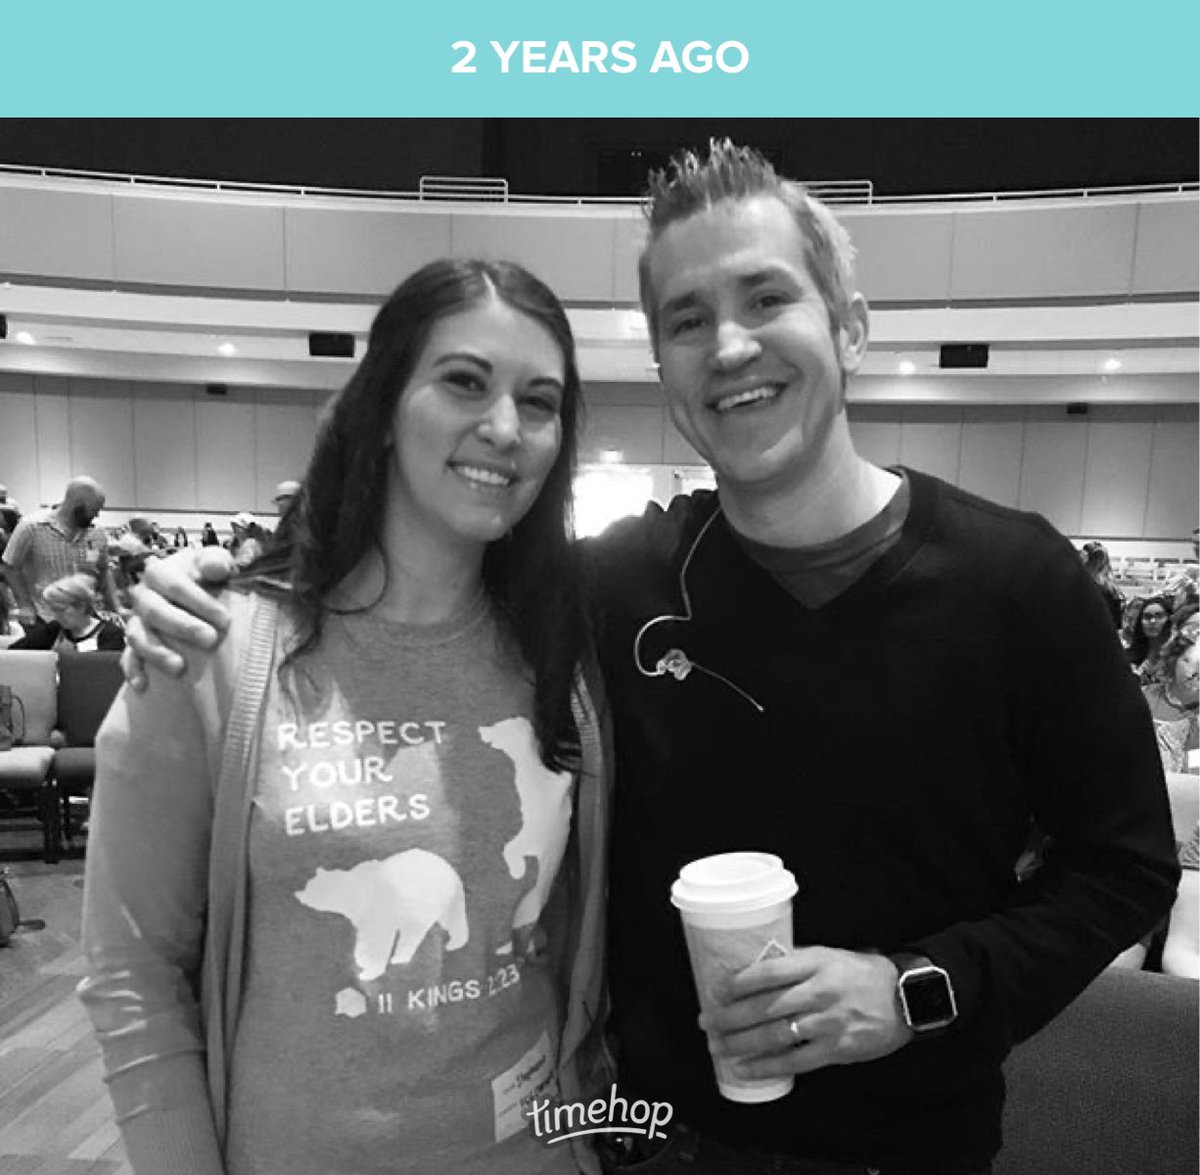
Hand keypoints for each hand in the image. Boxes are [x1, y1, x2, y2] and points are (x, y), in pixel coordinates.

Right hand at [121, 547, 234, 690]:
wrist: (197, 588)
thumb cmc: (208, 575)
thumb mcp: (215, 561)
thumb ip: (217, 561)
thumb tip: (217, 567)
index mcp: (160, 572)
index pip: (174, 585)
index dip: (199, 602)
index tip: (226, 620)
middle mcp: (143, 596)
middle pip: (154, 612)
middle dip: (182, 627)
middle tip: (210, 640)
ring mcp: (136, 621)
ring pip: (137, 637)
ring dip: (157, 653)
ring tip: (180, 668)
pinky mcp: (135, 643)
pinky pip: (127, 657)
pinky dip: (133, 671)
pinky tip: (143, 686)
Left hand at [698, 947, 911, 1078]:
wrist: (904, 998)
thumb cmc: (860, 973)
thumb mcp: (828, 955)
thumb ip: (796, 962)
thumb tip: (754, 969)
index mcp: (816, 963)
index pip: (769, 971)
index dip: (740, 982)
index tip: (718, 989)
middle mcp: (819, 992)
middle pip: (765, 1006)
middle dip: (730, 1016)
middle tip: (706, 1021)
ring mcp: (827, 1023)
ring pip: (775, 1035)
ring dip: (741, 1043)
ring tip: (718, 1046)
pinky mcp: (836, 1050)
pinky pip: (794, 1061)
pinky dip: (767, 1067)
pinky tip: (745, 1069)